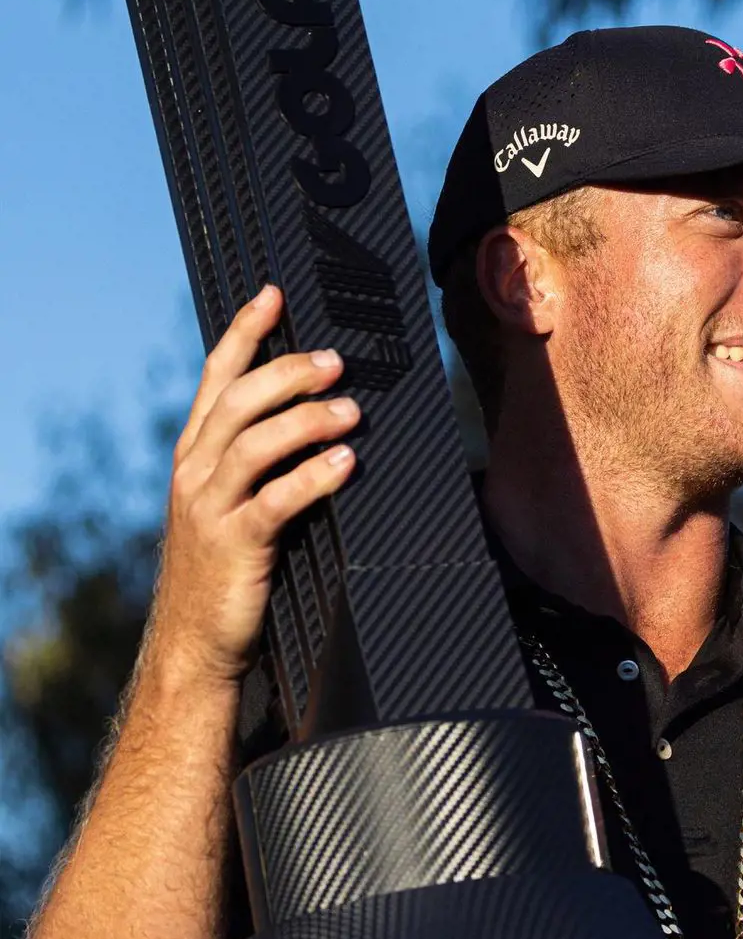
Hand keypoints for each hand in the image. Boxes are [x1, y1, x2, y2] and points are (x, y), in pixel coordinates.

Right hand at [148, 285, 359, 685]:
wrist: (195, 644)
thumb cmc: (226, 569)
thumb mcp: (229, 504)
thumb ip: (257, 461)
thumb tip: (317, 413)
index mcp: (195, 454)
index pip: (216, 378)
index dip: (244, 332)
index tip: (273, 294)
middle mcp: (194, 472)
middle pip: (238, 402)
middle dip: (287, 372)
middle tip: (336, 362)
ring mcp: (208, 509)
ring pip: (254, 444)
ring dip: (306, 420)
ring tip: (352, 411)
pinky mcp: (232, 546)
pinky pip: (275, 500)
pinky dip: (313, 477)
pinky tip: (347, 463)